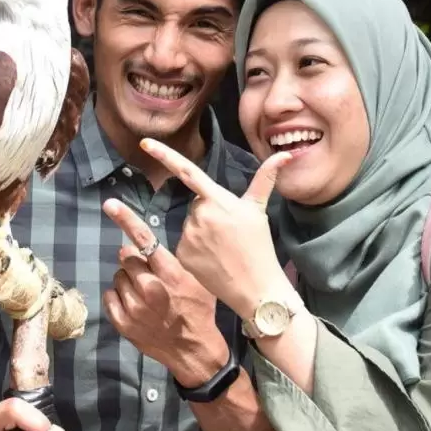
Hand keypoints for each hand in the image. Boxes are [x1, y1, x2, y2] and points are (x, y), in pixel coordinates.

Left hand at [100, 208, 229, 386]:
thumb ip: (170, 261)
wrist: (194, 350)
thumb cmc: (198, 310)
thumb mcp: (196, 280)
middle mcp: (150, 288)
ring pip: (118, 277)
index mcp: (170, 274)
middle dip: (135, 263)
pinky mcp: (123, 322)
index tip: (110, 204)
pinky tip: (134, 306)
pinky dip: (119, 298)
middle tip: (148, 277)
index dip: (126, 218)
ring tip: (144, 295)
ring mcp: (134, 307)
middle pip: (127, 258)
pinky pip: (110, 297)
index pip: (144, 239)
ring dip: (127, 281)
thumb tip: (142, 246)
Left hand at [135, 137, 294, 320]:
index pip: (188, 171)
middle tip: (228, 232)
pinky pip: (184, 243)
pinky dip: (195, 248)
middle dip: (208, 213)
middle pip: (196, 205)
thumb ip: (265, 179)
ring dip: (202, 231)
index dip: (165, 155)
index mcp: (218, 200)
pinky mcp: (182, 254)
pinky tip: (211, 258)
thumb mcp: (259, 210)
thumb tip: (285, 155)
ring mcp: (189, 235)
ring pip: (190, 224)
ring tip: (221, 247)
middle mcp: (200, 214)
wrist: (254, 287)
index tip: (145, 143)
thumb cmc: (259, 247)